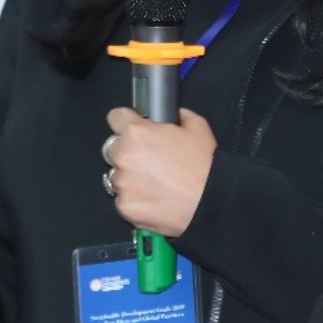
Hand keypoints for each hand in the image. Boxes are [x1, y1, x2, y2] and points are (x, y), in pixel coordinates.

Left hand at [103, 107, 215, 237]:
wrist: (210, 202)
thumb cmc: (204, 165)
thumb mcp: (198, 128)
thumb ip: (181, 116)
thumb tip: (176, 115)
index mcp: (137, 132)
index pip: (115, 117)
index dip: (126, 122)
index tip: (133, 129)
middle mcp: (124, 156)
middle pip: (113, 149)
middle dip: (127, 153)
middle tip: (149, 161)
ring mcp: (122, 184)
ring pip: (117, 177)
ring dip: (129, 178)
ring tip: (153, 184)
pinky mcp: (125, 207)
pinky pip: (123, 200)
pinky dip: (135, 200)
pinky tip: (154, 200)